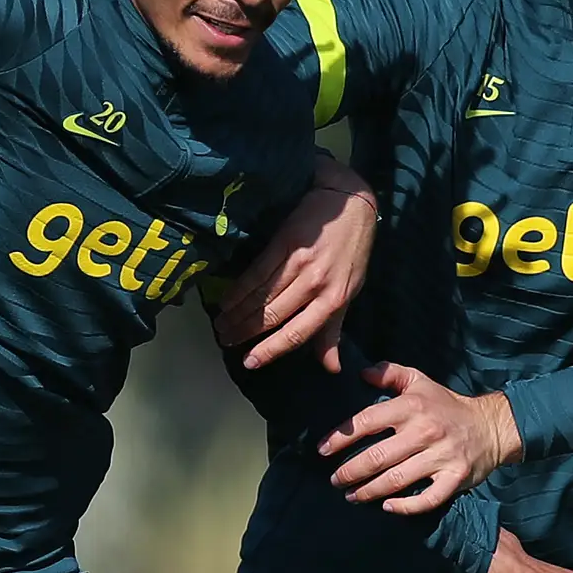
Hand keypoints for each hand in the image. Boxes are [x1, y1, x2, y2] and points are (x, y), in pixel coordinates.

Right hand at [214, 157, 375, 367]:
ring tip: (220, 324)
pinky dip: (239, 288)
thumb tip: (331, 368)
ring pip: (261, 295)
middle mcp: (315, 284)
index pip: (298, 333)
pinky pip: (257, 271)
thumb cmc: (352, 252)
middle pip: (273, 315)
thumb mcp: (350, 292)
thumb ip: (334, 330)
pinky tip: (226, 298)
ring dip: (237, 312)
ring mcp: (299, 263)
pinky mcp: (285, 243)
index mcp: (333, 300)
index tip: (249, 363)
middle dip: (245, 331)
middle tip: (225, 341)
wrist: (350, 205)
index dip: (271, 350)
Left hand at [325, 362, 520, 513]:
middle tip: (335, 480)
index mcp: (412, 406)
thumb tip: (361, 373)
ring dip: (369, 491)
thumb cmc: (447, 405)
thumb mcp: (420, 382)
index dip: (340, 437)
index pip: (367, 422)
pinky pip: (427, 499)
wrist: (491, 426)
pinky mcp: (455, 478)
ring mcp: (441, 457)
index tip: (322, 450)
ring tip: (351, 496)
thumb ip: (390, 374)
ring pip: (397, 480)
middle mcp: (425, 431)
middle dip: (350, 472)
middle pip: (377, 457)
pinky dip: (405, 507)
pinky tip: (387, 507)